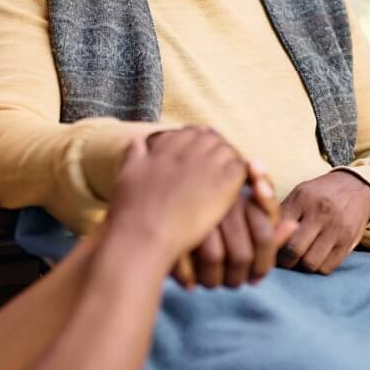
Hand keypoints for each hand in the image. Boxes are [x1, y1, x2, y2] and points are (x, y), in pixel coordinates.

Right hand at [108, 128, 247, 274]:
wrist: (143, 236)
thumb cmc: (131, 212)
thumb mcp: (127, 174)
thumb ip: (133, 154)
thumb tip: (136, 141)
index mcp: (166, 146)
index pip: (190, 133)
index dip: (196, 143)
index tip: (198, 157)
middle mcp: (188, 150)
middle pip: (210, 138)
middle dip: (214, 149)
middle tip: (218, 166)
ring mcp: (207, 165)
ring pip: (228, 151)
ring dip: (229, 161)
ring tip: (228, 177)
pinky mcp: (224, 184)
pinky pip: (241, 169)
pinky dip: (242, 175)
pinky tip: (238, 189)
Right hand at [174, 165, 296, 288]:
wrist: (157, 185)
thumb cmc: (207, 201)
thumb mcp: (243, 204)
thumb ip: (268, 219)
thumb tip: (292, 227)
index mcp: (241, 196)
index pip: (265, 237)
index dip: (265, 263)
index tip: (258, 277)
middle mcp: (220, 201)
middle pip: (242, 255)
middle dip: (239, 277)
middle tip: (233, 283)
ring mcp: (194, 212)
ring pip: (214, 260)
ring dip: (214, 280)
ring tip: (211, 283)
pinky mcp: (168, 224)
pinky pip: (186, 262)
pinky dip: (188, 278)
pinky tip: (190, 283)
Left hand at [277, 170, 369, 274]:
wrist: (356, 188)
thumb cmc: (320, 194)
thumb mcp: (300, 193)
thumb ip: (282, 213)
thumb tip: (262, 237)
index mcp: (302, 199)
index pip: (278, 230)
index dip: (270, 243)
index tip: (269, 247)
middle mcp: (320, 213)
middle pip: (293, 250)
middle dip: (284, 260)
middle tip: (282, 259)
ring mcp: (336, 228)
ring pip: (310, 263)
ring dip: (301, 266)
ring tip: (299, 259)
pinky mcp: (348, 241)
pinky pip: (327, 267)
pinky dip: (318, 268)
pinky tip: (315, 259)